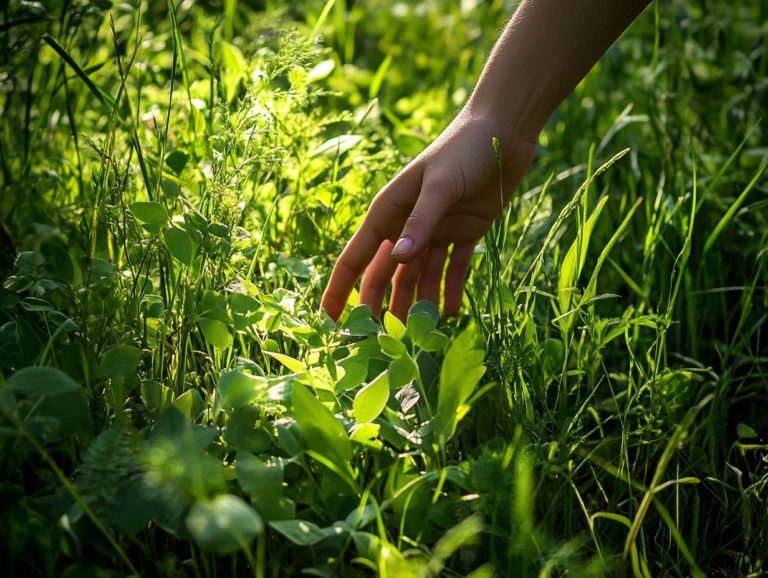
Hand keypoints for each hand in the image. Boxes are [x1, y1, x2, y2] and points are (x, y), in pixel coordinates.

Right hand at [321, 108, 535, 320]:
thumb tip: (397, 260)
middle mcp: (407, 226)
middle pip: (387, 275)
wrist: (505, 129)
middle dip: (382, 307)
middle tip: (381, 343)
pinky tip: (450, 313)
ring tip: (420, 337)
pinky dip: (452, 289)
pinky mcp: (465, 232)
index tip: (330, 321)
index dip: (340, 290)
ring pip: (420, 277)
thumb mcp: (440, 184)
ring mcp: (436, 230)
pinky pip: (454, 268)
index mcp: (388, 212)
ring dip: (418, 304)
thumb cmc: (464, 148)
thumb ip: (420, 222)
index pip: (355, 258)